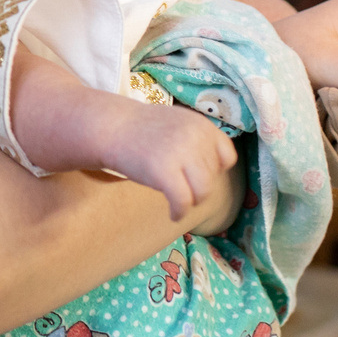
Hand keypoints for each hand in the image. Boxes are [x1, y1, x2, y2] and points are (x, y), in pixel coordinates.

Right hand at [101, 101, 239, 222]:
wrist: (110, 127)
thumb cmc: (143, 130)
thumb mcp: (179, 123)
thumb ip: (200, 141)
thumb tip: (221, 169)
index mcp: (202, 125)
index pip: (227, 157)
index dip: (213, 168)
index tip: (195, 173)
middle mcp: (196, 137)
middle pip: (213, 178)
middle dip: (198, 186)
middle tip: (180, 188)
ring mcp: (180, 154)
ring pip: (203, 192)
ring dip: (192, 201)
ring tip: (178, 201)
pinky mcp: (164, 172)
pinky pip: (183, 202)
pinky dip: (179, 212)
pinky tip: (172, 213)